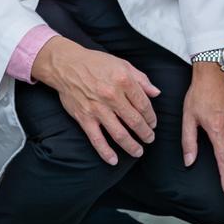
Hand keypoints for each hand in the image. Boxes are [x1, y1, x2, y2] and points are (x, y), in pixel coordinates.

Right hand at [34, 38, 160, 165]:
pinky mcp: (84, 118)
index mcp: (124, 81)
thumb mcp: (123, 64)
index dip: (151, 117)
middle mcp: (112, 96)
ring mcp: (97, 109)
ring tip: (138, 152)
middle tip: (150, 139)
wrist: (67, 65)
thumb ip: (142, 79)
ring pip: (119, 133)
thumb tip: (156, 93)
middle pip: (134, 121)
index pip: (143, 104)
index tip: (153, 123)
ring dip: (131, 145)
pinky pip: (96, 139)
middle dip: (145, 133)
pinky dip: (105, 152)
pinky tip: (113, 160)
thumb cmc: (96, 63)